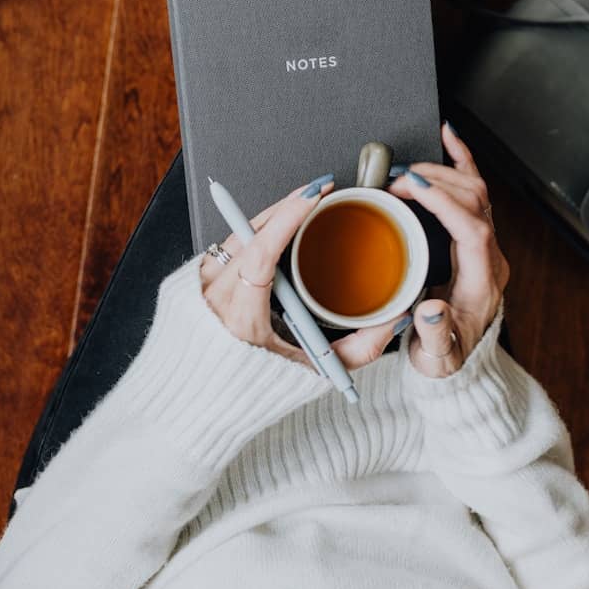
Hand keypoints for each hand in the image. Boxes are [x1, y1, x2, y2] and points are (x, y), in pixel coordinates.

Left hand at [199, 177, 409, 370]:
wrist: (197, 398)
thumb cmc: (249, 387)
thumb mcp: (311, 375)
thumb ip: (357, 350)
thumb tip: (393, 319)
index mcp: (240, 320)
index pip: (261, 254)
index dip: (288, 217)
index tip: (313, 195)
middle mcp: (214, 297)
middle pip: (252, 233)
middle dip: (288, 205)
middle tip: (321, 190)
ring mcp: (200, 285)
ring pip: (239, 231)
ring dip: (272, 213)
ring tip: (305, 200)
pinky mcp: (195, 279)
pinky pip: (228, 242)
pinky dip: (254, 228)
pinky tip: (278, 221)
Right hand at [385, 122, 509, 378]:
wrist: (458, 360)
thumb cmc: (444, 359)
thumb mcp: (435, 358)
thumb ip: (434, 338)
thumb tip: (431, 311)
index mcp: (482, 284)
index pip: (472, 230)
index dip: (444, 202)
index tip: (413, 185)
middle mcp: (490, 258)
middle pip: (475, 202)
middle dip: (435, 181)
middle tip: (395, 179)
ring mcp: (485, 245)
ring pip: (476, 191)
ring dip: (443, 171)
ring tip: (406, 168)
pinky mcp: (475, 236)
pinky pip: (474, 190)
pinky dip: (462, 160)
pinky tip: (448, 138)